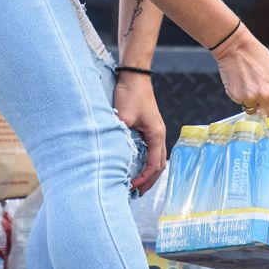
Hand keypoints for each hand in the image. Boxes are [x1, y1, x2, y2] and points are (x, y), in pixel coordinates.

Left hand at [114, 73, 167, 195]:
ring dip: (148, 173)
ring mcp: (155, 131)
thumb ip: (119, 134)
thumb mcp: (123, 116)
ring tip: (136, 184)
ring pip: (157, 158)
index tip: (132, 187)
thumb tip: (109, 153)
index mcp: (156, 134)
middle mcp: (159, 134)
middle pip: (159, 165)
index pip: (154, 164)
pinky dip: (145, 162)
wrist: (134, 75)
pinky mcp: (148, 127)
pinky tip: (134, 166)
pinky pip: (151, 150)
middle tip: (135, 193)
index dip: (144, 178)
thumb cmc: (131, 93)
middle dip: (149, 181)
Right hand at [213, 25, 268, 117]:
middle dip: (268, 112)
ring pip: (254, 111)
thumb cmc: (259, 57)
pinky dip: (243, 98)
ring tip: (251, 86)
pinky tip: (242, 84)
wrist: (236, 47)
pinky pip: (243, 104)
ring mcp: (251, 98)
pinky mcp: (237, 97)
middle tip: (263, 100)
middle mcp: (266, 96)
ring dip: (254, 104)